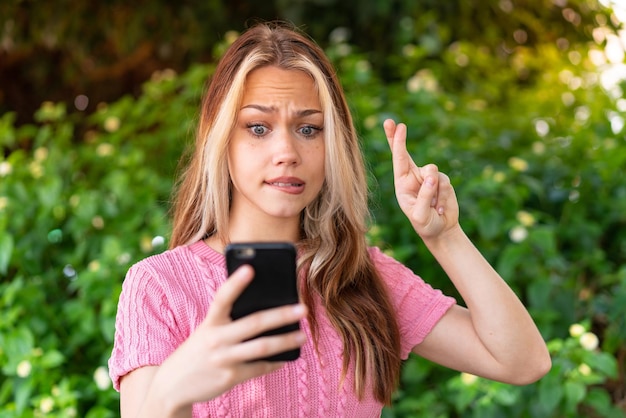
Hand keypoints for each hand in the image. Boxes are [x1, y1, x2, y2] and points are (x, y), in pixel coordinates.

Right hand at [148, 265, 306, 411]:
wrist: (173, 385)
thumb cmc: (198, 349)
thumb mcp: (207, 331)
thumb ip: (229, 320)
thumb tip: (267, 310)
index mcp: (209, 322)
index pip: (222, 298)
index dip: (235, 283)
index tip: (250, 268)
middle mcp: (216, 339)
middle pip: (253, 323)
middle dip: (281, 315)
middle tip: (302, 308)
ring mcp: (223, 359)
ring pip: (262, 347)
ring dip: (286, 341)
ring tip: (302, 335)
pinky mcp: (230, 377)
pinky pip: (259, 368)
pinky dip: (276, 362)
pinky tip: (288, 356)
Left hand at [383, 119, 459, 238]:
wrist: (441, 230)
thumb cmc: (425, 224)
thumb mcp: (420, 216)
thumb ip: (424, 196)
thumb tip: (431, 175)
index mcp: (402, 184)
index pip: (398, 160)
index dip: (396, 143)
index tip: (395, 126)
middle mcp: (413, 177)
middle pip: (405, 153)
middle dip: (398, 137)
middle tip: (391, 122)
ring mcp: (428, 177)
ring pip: (432, 171)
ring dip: (434, 191)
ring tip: (433, 207)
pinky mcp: (442, 181)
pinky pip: (444, 182)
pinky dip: (443, 197)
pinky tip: (440, 209)